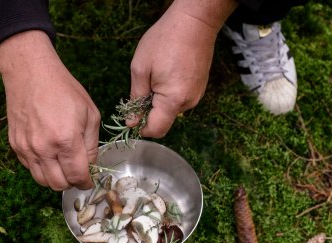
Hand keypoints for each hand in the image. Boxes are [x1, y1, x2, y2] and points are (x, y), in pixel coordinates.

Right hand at [0, 31, 99, 190]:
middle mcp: (44, 148)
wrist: (31, 73)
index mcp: (66, 140)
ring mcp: (27, 148)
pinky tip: (50, 154)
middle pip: (59, 184)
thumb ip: (92, 144)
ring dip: (55, 178)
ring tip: (64, 166)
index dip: (86, 182)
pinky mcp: (15, 145)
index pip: (77, 176)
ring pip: (42, 181)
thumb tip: (90, 165)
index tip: (89, 180)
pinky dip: (42, 168)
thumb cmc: (64, 90)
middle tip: (77, 173)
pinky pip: (30, 168)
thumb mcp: (90, 114)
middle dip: (72, 182)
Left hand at [128, 0, 236, 136]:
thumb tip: (132, 122)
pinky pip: (180, 99)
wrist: (194, 22)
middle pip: (164, 120)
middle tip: (143, 86)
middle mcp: (188, 103)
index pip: (156, 130)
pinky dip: (169, 93)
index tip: (132, 115)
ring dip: (159, 100)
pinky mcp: (199, 88)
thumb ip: (136, 98)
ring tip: (157, 75)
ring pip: (171, 109)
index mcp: (173, 100)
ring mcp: (196, 96)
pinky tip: (167, 73)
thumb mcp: (140, 68)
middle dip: (149, 111)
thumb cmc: (164, 40)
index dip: (141, 128)